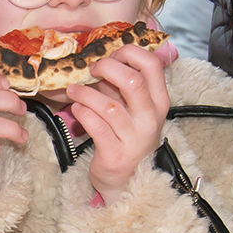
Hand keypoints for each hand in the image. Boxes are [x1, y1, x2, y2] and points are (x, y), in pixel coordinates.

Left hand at [67, 45, 169, 205]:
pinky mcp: (115, 154)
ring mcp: (134, 138)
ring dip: (85, 93)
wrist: (126, 180)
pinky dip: (82, 113)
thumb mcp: (132, 108)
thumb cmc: (126, 137)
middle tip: (92, 70)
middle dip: (107, 68)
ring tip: (73, 91)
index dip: (129, 53)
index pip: (152, 65)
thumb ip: (122, 86)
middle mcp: (150, 119)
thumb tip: (104, 58)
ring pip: (108, 105)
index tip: (111, 54)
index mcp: (159, 102)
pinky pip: (95, 126)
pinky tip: (76, 109)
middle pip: (132, 81)